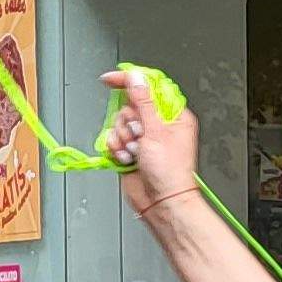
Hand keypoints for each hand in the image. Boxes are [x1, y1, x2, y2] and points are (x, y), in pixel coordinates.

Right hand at [101, 67, 198, 215]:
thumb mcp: (157, 131)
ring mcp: (142, 138)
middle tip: (138, 136)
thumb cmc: (170, 173)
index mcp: (172, 116)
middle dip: (128, 123)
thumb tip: (136, 78)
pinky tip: (127, 159)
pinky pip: (113, 140)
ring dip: (122, 139)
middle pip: (128, 106)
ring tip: (135, 152)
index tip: (110, 80)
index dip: (129, 82)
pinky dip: (116, 149)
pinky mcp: (129, 151)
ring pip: (118, 124)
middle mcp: (157, 125)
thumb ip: (143, 102)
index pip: (148, 87)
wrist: (161, 203)